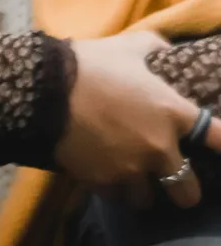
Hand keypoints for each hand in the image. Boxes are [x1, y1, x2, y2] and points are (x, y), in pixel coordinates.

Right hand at [61, 33, 206, 202]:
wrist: (43, 89)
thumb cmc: (91, 64)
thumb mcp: (130, 46)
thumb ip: (155, 49)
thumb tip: (165, 51)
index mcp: (174, 113)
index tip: (220, 149)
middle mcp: (159, 148)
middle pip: (187, 189)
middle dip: (183, 191)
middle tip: (175, 186)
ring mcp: (129, 168)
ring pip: (145, 199)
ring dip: (141, 191)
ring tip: (132, 183)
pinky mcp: (99, 179)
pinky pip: (113, 197)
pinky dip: (111, 190)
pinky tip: (105, 179)